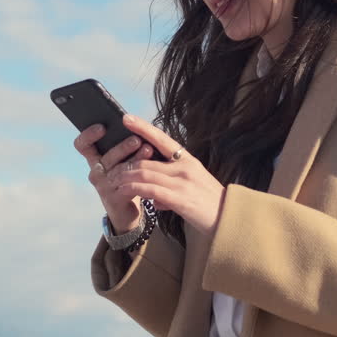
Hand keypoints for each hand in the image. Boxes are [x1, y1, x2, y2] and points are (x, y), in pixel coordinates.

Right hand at [74, 124, 154, 232]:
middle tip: (137, 139)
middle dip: (122, 147)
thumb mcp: (121, 160)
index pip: (82, 145)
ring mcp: (103, 186)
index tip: (102, 126)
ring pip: (118, 170)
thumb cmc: (126, 178)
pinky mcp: (114, 199)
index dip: (89, 135)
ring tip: (148, 150)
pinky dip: (139, 176)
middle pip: (106, 157)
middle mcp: (95, 172)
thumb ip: (122, 143)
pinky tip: (150, 170)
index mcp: (95, 158)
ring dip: (134, 159)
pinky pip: (126, 185)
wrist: (126, 211)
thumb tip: (133, 121)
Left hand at [108, 114, 225, 235]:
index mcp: (187, 160)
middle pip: (146, 160)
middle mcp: (185, 167)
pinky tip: (124, 192)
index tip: (126, 118)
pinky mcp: (181, 198)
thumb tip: (156, 198)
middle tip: (108, 170)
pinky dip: (134, 189)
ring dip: (125, 178)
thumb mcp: (193, 186)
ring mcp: (183, 182)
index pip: (162, 139)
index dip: (143, 127)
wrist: (228, 219)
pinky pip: (151, 190)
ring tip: (112, 182)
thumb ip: (173, 186)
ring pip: (145, 173)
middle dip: (124, 165)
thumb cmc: (209, 204)